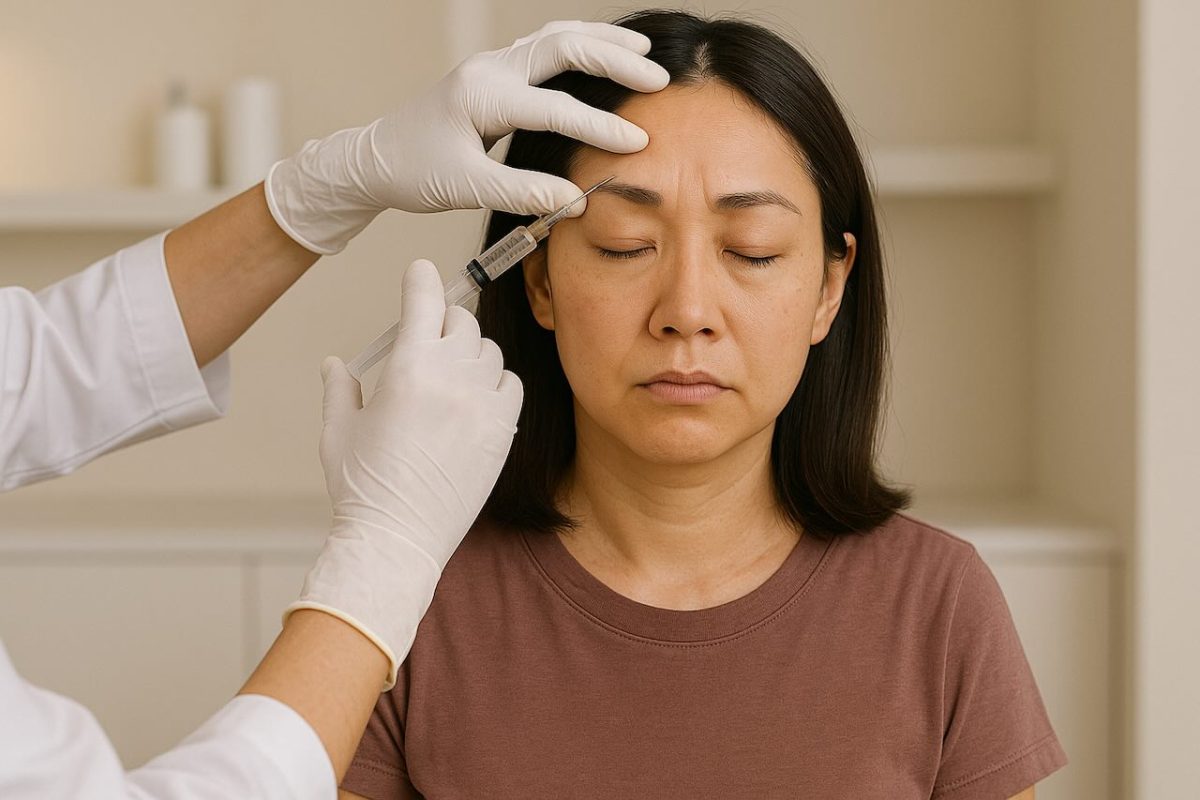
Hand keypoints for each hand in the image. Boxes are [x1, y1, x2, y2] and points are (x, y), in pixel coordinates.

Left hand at [267, 20, 669, 253]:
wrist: (376, 159)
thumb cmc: (413, 172)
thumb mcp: (464, 189)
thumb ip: (521, 192)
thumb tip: (576, 200)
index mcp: (481, 96)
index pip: (552, 107)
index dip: (599, 126)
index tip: (638, 144)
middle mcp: (489, 70)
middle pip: (562, 47)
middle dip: (613, 58)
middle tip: (656, 78)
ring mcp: (492, 66)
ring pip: (556, 38)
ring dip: (602, 41)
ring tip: (644, 50)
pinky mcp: (495, 74)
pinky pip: (546, 47)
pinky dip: (582, 45)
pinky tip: (605, 52)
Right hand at [286, 259, 521, 687]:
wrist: (398, 541)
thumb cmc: (361, 488)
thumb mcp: (337, 432)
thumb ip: (340, 389)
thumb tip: (336, 363)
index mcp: (407, 369)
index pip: (424, 300)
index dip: (422, 279)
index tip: (422, 271)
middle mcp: (451, 378)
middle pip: (461, 321)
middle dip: (443, 321)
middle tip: (430, 336)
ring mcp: (482, 404)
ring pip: (490, 350)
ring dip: (470, 351)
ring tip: (450, 374)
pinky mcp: (503, 431)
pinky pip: (511, 384)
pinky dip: (497, 382)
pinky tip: (477, 397)